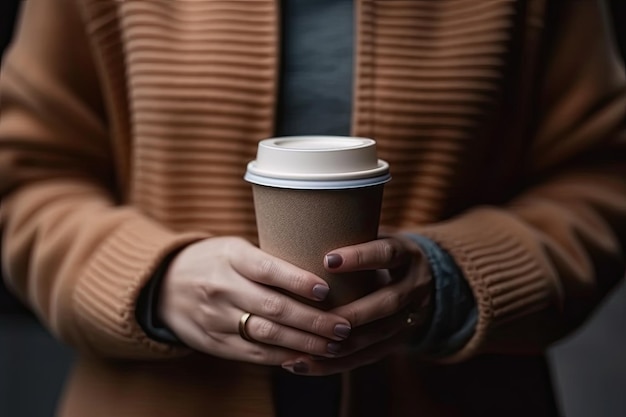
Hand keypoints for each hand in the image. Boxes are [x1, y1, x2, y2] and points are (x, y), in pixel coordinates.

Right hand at [158, 237, 352, 365]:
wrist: (164, 286)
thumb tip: (323, 270)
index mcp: (230, 257)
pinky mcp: (214, 343)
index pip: (268, 269)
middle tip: (345, 326)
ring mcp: (216, 319)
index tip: (326, 291)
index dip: (298, 281)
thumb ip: (269, 260)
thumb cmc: (214, 261)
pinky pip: (254, 354)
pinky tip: (307, 357)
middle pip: (274, 308)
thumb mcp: (235, 247)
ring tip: (334, 345)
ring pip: (267, 335)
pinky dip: (283, 357)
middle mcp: (221, 288)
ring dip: (305, 343)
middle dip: (314, 320)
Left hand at [281, 235, 432, 375]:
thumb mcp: (378, 238)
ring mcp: (411, 317)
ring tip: (304, 349)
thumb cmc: (382, 254)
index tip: (327, 259)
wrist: (429, 279)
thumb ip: (349, 236)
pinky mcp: (399, 341)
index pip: (387, 254)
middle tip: (316, 317)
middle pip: (387, 303)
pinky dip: (335, 364)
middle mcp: (414, 287)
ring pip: (378, 335)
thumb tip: (296, 228)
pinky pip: (368, 356)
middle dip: (352, 313)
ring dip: (340, 345)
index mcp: (408, 255)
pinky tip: (304, 364)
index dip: (361, 257)